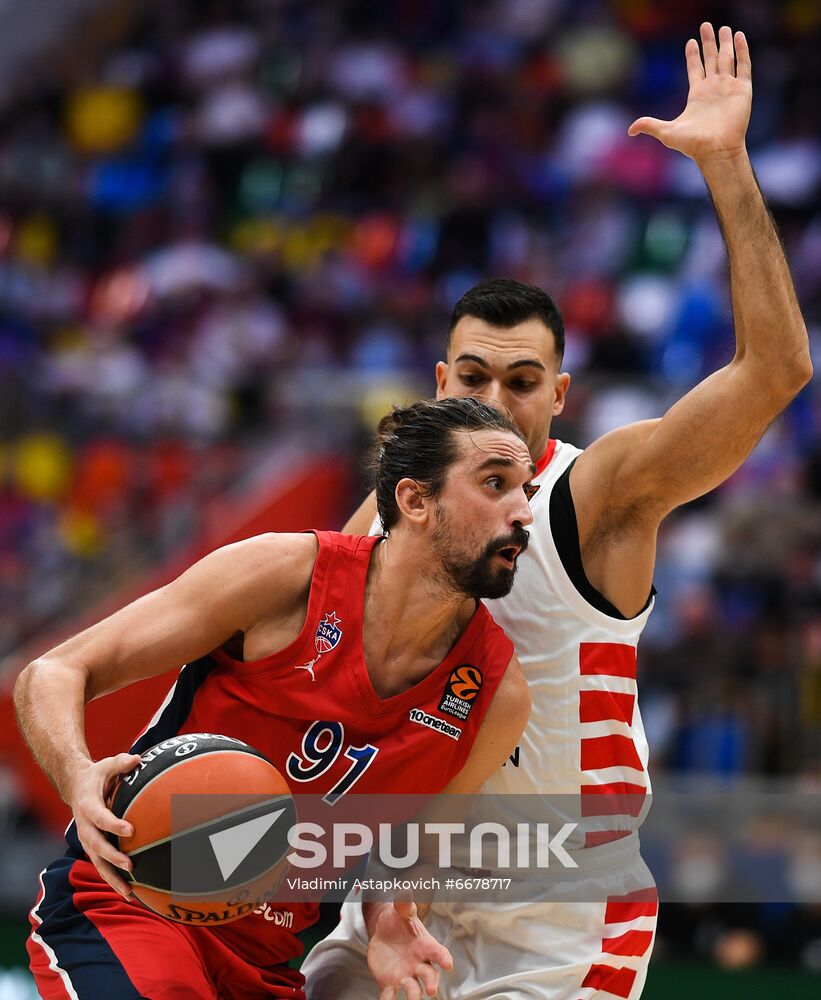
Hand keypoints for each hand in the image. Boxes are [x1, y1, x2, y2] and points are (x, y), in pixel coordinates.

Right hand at [67, 752, 141, 898]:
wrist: (76, 786)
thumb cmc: (98, 775)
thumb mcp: (107, 764)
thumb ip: (121, 762)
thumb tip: (138, 758)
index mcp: (88, 806)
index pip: (101, 817)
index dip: (114, 825)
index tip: (131, 830)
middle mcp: (84, 826)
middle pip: (96, 846)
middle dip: (113, 857)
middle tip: (130, 865)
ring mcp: (86, 839)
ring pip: (97, 863)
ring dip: (112, 878)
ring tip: (129, 893)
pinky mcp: (91, 848)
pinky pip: (101, 867)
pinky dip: (113, 880)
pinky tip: (129, 894)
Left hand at [367, 899, 453, 999]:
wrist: (384, 931)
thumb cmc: (399, 922)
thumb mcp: (401, 911)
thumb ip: (404, 905)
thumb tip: (405, 893)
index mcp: (425, 946)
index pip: (438, 952)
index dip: (444, 958)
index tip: (448, 963)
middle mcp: (418, 963)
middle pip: (429, 975)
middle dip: (432, 982)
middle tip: (432, 990)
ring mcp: (405, 974)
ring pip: (413, 988)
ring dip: (414, 995)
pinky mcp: (390, 982)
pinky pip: (390, 994)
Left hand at [628, 23, 750, 166]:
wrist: (716, 150)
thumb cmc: (693, 145)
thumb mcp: (667, 132)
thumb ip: (649, 125)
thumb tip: (630, 129)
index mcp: (697, 95)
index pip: (695, 69)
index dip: (693, 55)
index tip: (690, 41)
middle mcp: (713, 88)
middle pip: (711, 59)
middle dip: (709, 42)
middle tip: (705, 25)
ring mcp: (728, 88)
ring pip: (727, 59)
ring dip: (726, 43)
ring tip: (724, 27)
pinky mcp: (742, 89)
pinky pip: (743, 65)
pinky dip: (742, 50)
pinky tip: (739, 36)